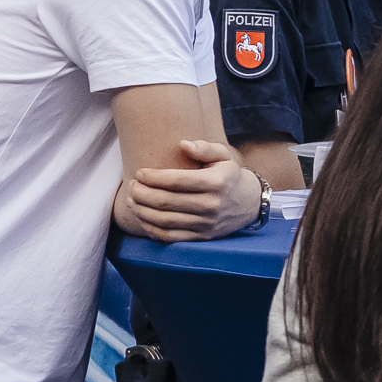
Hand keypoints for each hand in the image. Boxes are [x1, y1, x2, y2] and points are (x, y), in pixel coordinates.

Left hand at [118, 140, 261, 241]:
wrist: (249, 203)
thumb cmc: (228, 175)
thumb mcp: (223, 156)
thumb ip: (204, 147)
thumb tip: (183, 144)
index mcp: (216, 182)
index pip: (175, 181)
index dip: (152, 177)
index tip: (139, 173)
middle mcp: (211, 205)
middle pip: (165, 201)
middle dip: (141, 193)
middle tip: (132, 186)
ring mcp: (206, 224)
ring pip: (164, 220)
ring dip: (141, 210)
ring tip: (132, 200)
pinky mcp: (202, 237)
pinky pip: (169, 237)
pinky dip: (151, 228)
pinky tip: (143, 217)